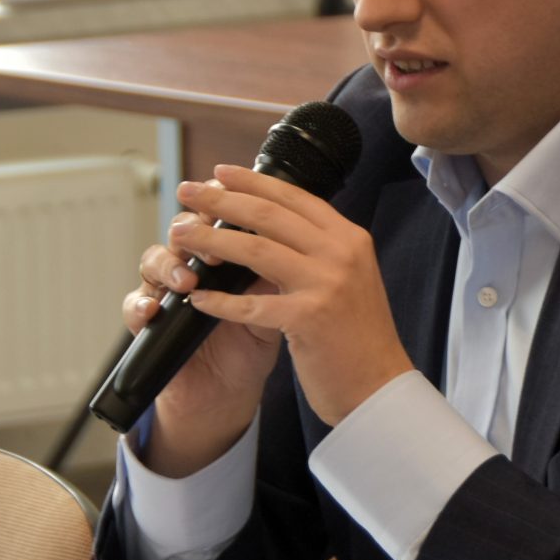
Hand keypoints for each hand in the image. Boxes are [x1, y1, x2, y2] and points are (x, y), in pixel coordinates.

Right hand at [124, 203, 289, 475]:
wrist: (230, 391)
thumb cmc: (251, 342)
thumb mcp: (273, 305)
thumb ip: (276, 273)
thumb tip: (294, 241)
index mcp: (225, 254)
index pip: (219, 216)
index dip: (225, 207)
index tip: (241, 212)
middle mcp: (192, 265)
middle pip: (183, 229)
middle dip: (196, 230)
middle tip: (213, 246)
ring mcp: (167, 291)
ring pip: (154, 260)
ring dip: (169, 265)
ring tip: (186, 280)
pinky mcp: (148, 323)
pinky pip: (134, 307)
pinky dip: (141, 305)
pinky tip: (153, 310)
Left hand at [163, 165, 413, 427]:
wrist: (381, 386)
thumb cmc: (358, 337)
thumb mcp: (348, 279)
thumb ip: (319, 251)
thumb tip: (272, 226)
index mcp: (350, 239)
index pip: (295, 197)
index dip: (253, 181)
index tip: (219, 173)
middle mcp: (342, 253)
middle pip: (268, 215)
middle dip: (220, 200)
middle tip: (187, 192)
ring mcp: (327, 284)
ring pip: (254, 249)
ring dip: (209, 241)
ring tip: (179, 236)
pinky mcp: (309, 318)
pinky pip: (250, 304)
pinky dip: (219, 301)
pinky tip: (197, 299)